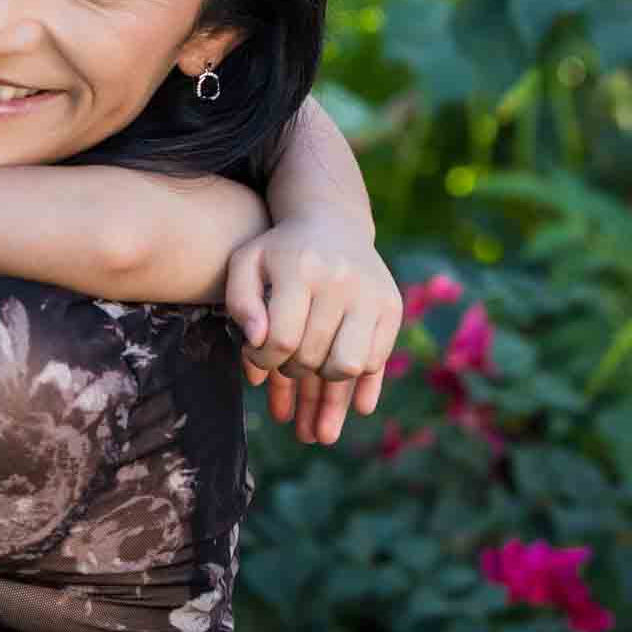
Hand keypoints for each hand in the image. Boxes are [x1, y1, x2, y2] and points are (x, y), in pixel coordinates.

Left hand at [226, 216, 402, 443]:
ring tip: (311, 389)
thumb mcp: (246, 265)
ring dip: (326, 384)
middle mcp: (342, 280)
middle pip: (314, 356)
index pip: (283, 339)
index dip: (264, 360)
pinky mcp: (391, 307)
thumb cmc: (279, 252)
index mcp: (301, 269)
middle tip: (282, 367)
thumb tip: (258, 342)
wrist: (331, 223)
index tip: (257, 357)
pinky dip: (361, 384)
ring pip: (350, 365)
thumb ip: (240, 302)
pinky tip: (353, 407)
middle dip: (291, 371)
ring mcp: (371, 294)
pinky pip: (378, 360)